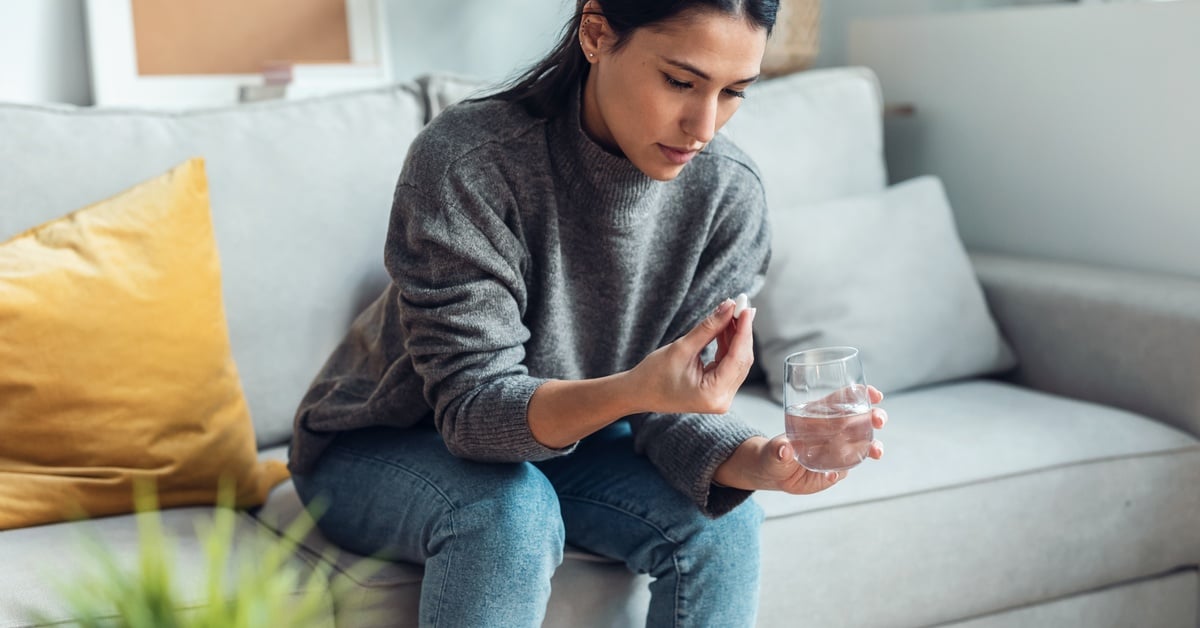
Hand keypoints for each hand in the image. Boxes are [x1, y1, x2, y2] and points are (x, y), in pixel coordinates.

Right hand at [627, 298, 754, 415]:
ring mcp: (720, 396)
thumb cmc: (654, 375)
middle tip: (740, 305)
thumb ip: (709, 328)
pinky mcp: (716, 390)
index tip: (746, 308)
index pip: (738, 358)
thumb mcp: (682, 348)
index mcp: (713, 394)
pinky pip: (728, 364)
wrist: (638, 393)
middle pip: (741, 360)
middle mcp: (722, 400)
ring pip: (736, 360)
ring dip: (735, 336)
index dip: (744, 331)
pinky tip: (725, 326)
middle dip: (741, 331)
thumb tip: (729, 307)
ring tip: (732, 311)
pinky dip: (727, 345)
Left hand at [714, 386, 887, 492]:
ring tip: (877, 452)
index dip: (860, 393)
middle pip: (861, 419)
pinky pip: (847, 467)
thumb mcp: (773, 450)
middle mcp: (834, 430)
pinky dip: (844, 470)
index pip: (844, 398)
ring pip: (864, 444)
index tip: (874, 394)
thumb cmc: (774, 452)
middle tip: (879, 419)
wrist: (776, 473)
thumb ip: (777, 450)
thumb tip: (783, 449)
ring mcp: (839, 449)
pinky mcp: (838, 468)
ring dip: (874, 445)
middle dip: (875, 416)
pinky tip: (833, 474)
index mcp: (820, 415)